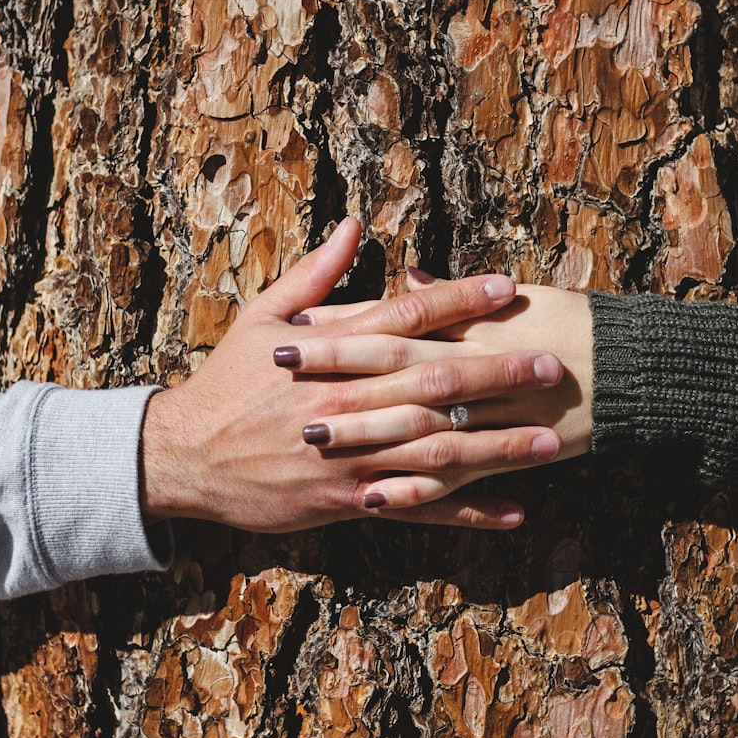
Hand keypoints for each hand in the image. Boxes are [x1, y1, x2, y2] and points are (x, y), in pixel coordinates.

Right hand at [139, 219, 565, 531]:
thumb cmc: (228, 381)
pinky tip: (514, 511)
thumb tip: (353, 225)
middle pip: (434, 385)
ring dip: (498, 446)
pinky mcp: (350, 501)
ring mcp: (352, 456)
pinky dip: (467, 511)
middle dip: (498, 375)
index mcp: (331, 352)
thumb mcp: (261, 318)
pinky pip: (418, 508)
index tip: (507, 290)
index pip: (406, 318)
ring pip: (437, 451)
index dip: (459, 301)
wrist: (186, 455)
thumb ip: (314, 276)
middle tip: (551, 366)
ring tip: (551, 440)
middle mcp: (349, 403)